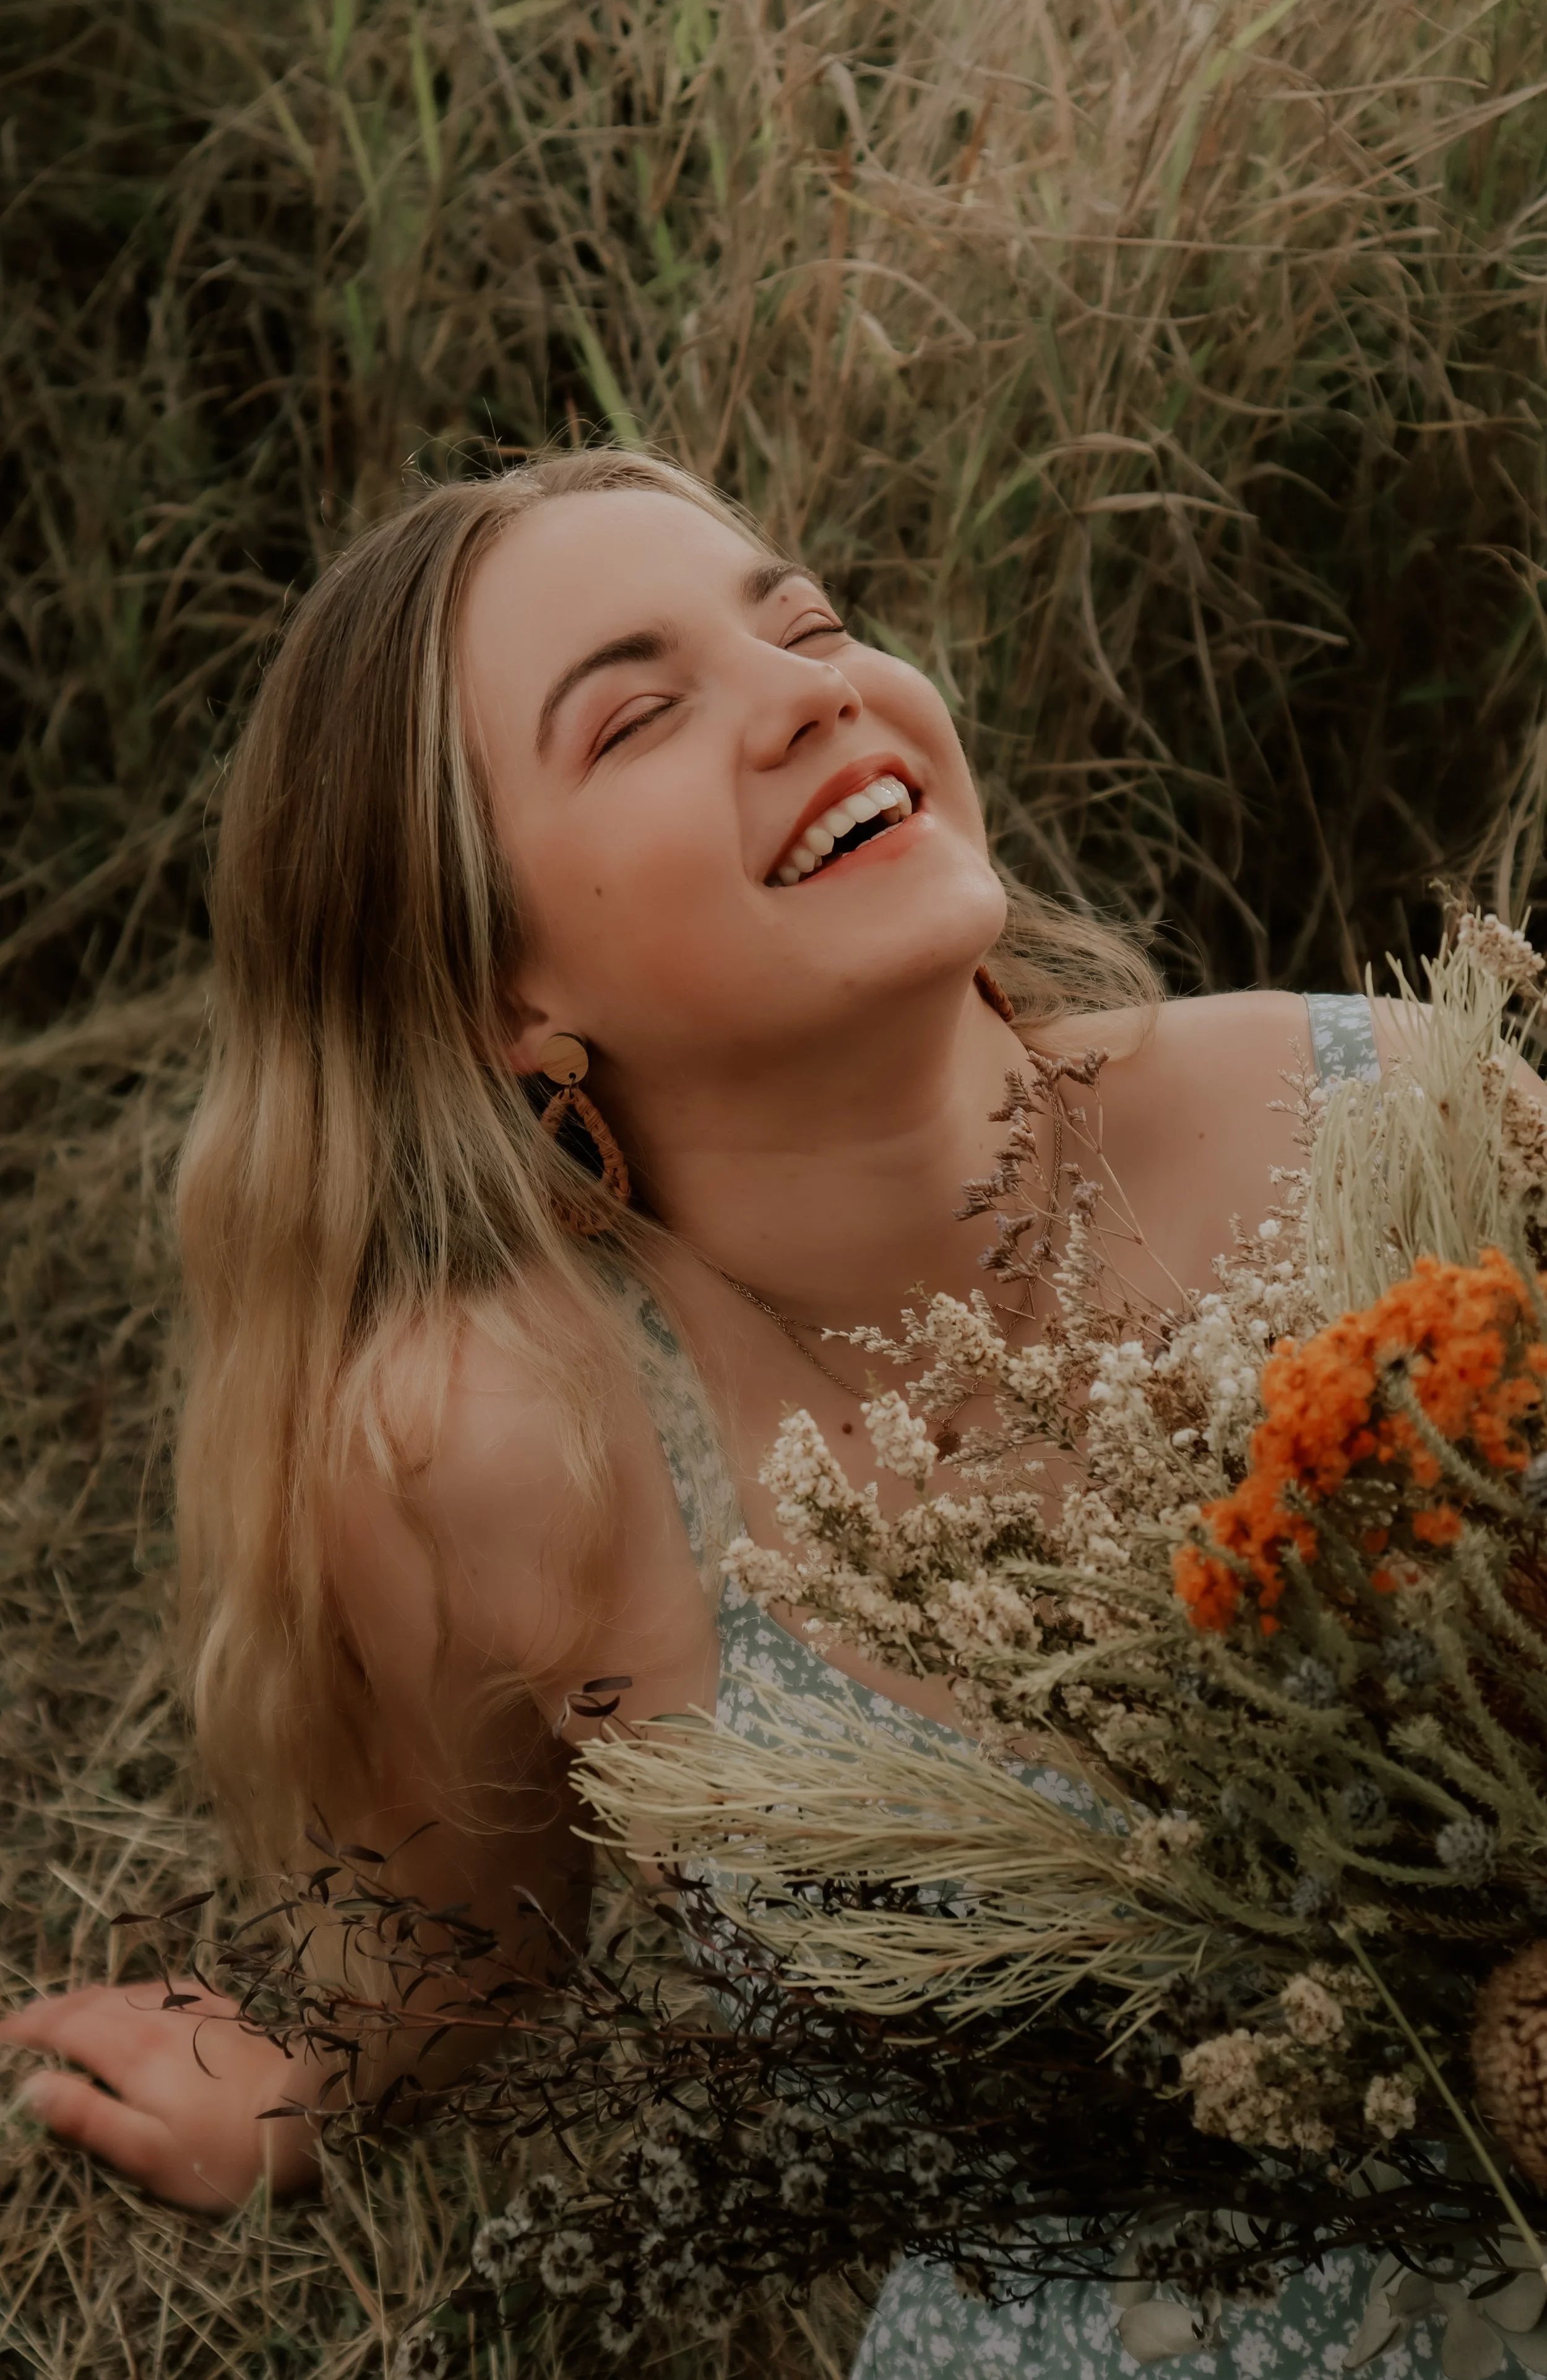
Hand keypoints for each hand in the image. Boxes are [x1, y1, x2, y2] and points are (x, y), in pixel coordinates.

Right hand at [0, 1980, 320, 2210]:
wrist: (313, 2112)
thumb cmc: (226, 2151)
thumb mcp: (149, 2153)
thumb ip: (90, 2118)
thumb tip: (33, 2088)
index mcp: (134, 2051)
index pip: (67, 2027)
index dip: (30, 2028)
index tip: (3, 2033)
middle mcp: (161, 2018)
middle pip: (93, 2002)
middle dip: (52, 2009)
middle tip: (21, 2021)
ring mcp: (196, 2008)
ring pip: (127, 1991)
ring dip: (89, 1998)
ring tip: (65, 2009)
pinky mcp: (225, 2010)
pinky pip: (165, 1989)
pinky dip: (133, 1993)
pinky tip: (137, 1998)